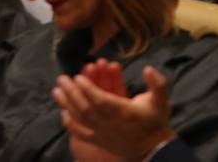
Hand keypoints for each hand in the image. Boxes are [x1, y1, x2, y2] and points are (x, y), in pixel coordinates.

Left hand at [54, 62, 176, 158]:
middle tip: (62, 78)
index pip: (100, 100)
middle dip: (72, 92)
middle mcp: (110, 123)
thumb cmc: (156, 121)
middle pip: (85, 107)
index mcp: (123, 111)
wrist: (153, 149)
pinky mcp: (99, 141)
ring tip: (56, 91)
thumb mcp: (161, 100)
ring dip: (67, 104)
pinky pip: (80, 133)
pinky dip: (70, 124)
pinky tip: (62, 113)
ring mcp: (102, 133)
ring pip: (80, 118)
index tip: (78, 76)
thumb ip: (158, 84)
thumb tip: (148, 69)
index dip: (88, 88)